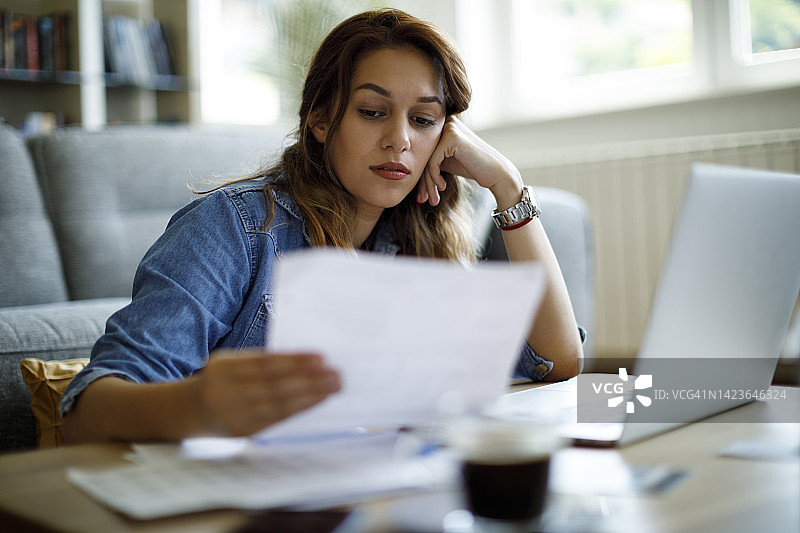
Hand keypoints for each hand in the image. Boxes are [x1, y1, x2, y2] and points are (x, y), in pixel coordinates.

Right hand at [192, 351, 340, 436]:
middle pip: (274, 385)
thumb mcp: (232, 363)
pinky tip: (315, 402)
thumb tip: (304, 362)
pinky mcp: (241, 431)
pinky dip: (297, 409)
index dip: (294, 361)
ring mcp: (232, 413)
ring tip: (332, 388)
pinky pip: (274, 419)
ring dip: (308, 396)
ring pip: (277, 404)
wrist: (189, 410)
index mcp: (224, 367)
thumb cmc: (222, 380)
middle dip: (308, 380)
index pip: (265, 363)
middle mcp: (226, 391)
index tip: (321, 358)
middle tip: (336, 375)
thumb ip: (259, 362)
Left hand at [416, 115, 522, 206]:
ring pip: (427, 159)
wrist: (496, 173)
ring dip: (428, 183)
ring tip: (432, 199)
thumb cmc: (473, 168)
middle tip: (423, 199)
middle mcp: (446, 122)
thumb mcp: (447, 161)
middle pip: (424, 154)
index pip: (425, 151)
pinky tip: (442, 187)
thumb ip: (431, 158)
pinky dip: (434, 177)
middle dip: (423, 181)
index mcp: (444, 125)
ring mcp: (449, 127)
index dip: (422, 174)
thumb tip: (408, 167)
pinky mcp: (451, 137)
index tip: (422, 195)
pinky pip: (433, 161)